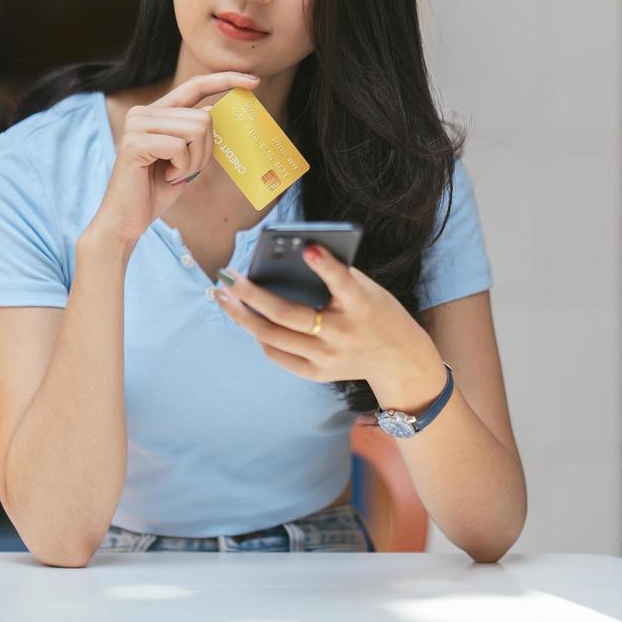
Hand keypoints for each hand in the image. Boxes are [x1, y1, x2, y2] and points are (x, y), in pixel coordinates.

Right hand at [89, 71, 258, 243]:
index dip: (225, 80)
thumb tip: (212, 110)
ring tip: (175, 174)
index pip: (195, 85)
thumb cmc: (154, 190)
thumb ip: (194, 133)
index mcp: (156, 112)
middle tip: (187, 170)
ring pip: (196, 129)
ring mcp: (137, 125)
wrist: (126, 219)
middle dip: (206, 150)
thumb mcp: (184, 158)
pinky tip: (166, 177)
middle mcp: (143, 112)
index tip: (254, 81)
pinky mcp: (134, 142)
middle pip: (203, 117)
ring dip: (195, 160)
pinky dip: (182, 167)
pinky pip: (180, 147)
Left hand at [213, 244, 442, 402]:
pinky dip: (260, 336)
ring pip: (273, 337)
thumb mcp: (366, 289)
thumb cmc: (376, 312)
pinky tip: (247, 320)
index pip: (343, 283)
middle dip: (252, 295)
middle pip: (288, 315)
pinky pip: (278, 354)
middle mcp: (342, 334)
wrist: (398, 359)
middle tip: (227, 278)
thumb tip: (291, 256)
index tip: (308, 247)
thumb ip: (336, 274)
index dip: (326, 266)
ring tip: (224, 297)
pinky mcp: (318, 374)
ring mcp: (328, 357)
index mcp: (361, 306)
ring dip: (243, 316)